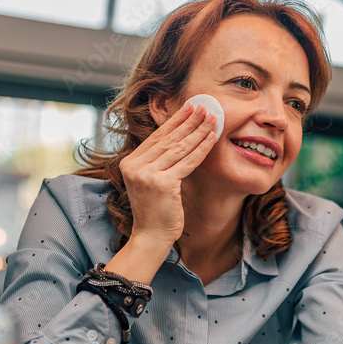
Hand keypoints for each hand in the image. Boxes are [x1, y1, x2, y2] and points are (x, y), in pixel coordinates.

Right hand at [118, 102, 217, 247]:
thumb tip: (179, 138)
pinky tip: (212, 138)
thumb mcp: (151, 181)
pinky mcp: (162, 183)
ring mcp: (147, 174)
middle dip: (188, 121)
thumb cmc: (155, 210)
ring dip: (198, 131)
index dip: (175, 121)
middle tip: (204, 106)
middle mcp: (135, 166)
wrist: (151, 236)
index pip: (156, 137)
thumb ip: (158, 162)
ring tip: (212, 118)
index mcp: (130, 162)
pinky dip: (201, 148)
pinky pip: (187, 161)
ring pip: (179, 147)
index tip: (189, 108)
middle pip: (168, 138)